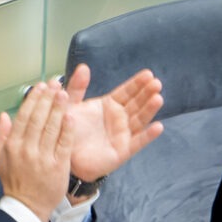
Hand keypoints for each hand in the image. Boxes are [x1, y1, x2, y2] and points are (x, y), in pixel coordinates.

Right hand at [0, 80, 74, 221]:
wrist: (26, 206)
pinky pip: (63, 143)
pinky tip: (71, 116)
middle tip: (55, 84)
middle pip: (38, 118)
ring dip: (58, 109)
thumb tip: (6, 115)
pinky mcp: (58, 165)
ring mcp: (43, 157)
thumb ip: (1, 135)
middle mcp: (27, 148)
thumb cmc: (13, 182)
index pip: (24, 116)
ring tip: (64, 93)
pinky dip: (67, 129)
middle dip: (47, 99)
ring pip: (51, 128)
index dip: (33, 100)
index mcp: (13, 145)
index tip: (40, 87)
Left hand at [52, 63, 164, 183]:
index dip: (137, 83)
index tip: (148, 73)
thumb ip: (77, 87)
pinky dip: (148, 135)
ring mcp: (123, 134)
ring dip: (149, 109)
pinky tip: (158, 126)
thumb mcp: (69, 105)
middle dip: (146, 93)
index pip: (126, 92)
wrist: (63, 154)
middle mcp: (119, 118)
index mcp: (108, 105)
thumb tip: (84, 67)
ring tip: (158, 98)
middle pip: (136, 103)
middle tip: (156, 83)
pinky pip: (138, 142)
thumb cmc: (67, 128)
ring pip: (140, 120)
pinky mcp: (123, 150)